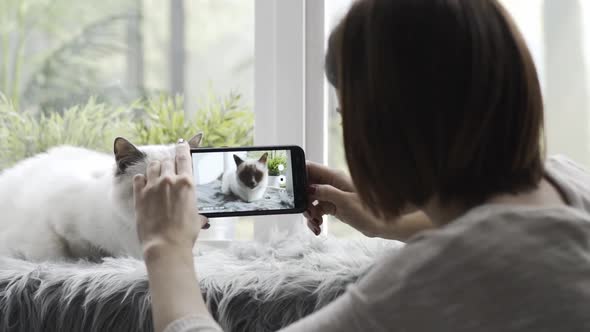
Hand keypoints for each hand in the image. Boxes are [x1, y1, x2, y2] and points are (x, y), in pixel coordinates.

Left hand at [133, 140, 207, 256]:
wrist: (165, 245)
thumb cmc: (184, 234)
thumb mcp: (197, 218)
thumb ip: (196, 211)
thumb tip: (201, 217)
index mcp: (186, 183)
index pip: (183, 157)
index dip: (182, 148)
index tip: (181, 144)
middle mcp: (169, 180)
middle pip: (167, 161)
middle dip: (168, 163)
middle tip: (169, 168)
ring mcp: (152, 186)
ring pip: (152, 166)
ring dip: (156, 168)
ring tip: (156, 173)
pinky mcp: (140, 195)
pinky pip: (138, 178)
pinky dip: (142, 179)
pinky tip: (144, 183)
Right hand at [304, 161, 433, 239]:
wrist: (383, 224)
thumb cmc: (369, 210)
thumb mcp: (345, 202)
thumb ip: (326, 193)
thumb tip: (308, 189)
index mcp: (334, 176)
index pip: (309, 168)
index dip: (297, 175)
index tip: (289, 188)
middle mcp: (331, 183)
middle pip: (306, 186)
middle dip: (302, 200)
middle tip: (307, 213)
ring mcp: (331, 195)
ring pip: (310, 200)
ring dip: (309, 213)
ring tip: (315, 224)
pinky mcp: (333, 206)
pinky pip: (317, 210)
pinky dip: (315, 219)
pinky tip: (317, 229)